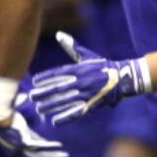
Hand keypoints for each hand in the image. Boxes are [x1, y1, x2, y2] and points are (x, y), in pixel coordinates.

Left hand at [0, 109, 68, 156]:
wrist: (0, 115)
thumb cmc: (11, 122)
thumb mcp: (24, 134)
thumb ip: (34, 140)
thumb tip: (45, 145)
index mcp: (18, 156)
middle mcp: (18, 156)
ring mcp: (19, 150)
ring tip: (66, 156)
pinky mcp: (22, 141)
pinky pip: (39, 146)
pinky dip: (50, 147)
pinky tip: (59, 145)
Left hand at [29, 32, 148, 125]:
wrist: (123, 78)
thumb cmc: (103, 66)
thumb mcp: (87, 56)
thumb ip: (72, 47)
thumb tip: (59, 35)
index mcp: (79, 69)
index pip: (59, 74)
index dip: (46, 78)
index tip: (35, 81)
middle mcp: (82, 81)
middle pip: (60, 88)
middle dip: (45, 93)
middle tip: (32, 97)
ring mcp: (87, 94)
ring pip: (66, 101)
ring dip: (52, 106)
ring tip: (40, 110)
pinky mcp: (92, 104)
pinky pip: (77, 112)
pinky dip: (66, 117)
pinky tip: (55, 121)